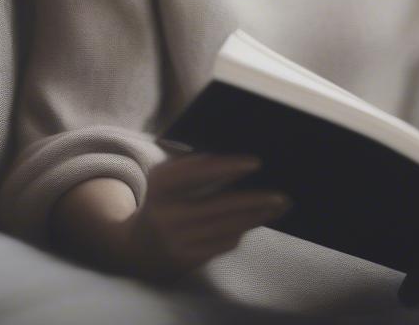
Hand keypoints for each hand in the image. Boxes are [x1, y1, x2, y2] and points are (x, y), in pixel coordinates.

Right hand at [120, 152, 292, 283]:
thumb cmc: (164, 200)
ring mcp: (175, 240)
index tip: (256, 162)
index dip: (227, 167)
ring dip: (256, 216)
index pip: (197, 172)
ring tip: (279, 206)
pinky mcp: (185, 260)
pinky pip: (222, 244)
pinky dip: (242, 231)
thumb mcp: (168, 178)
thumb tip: (239, 157)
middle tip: (281, 194)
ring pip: (226, 227)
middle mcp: (165, 214)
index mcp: (160, 184)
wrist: (137, 247)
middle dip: (254, 199)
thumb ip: (194, 165)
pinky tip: (256, 220)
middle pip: (218, 205)